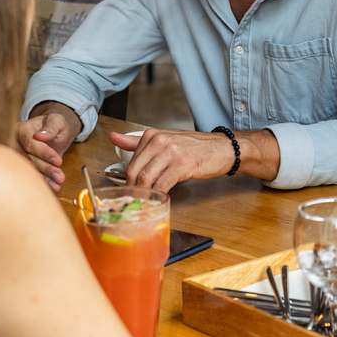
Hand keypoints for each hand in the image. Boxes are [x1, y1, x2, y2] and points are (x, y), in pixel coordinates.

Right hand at [16, 105, 80, 191]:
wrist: (52, 133)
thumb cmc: (53, 125)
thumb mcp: (56, 121)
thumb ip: (51, 127)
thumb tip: (40, 136)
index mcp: (21, 129)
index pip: (30, 143)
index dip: (44, 153)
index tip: (58, 161)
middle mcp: (15, 144)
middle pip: (28, 159)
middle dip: (46, 168)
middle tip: (60, 177)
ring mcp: (16, 157)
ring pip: (29, 169)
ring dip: (44, 179)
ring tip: (57, 185)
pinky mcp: (21, 167)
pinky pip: (30, 176)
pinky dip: (42, 182)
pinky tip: (52, 188)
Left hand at [111, 128, 238, 191]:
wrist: (222, 148)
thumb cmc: (194, 146)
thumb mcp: (165, 140)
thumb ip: (138, 142)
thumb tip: (114, 137)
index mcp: (152, 135)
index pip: (131, 161)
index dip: (129, 180)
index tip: (132, 190)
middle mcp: (160, 141)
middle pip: (135, 171)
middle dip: (133, 189)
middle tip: (136, 200)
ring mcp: (171, 152)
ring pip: (146, 178)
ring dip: (144, 194)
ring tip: (146, 201)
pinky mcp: (182, 165)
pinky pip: (163, 184)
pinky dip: (159, 194)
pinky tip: (161, 198)